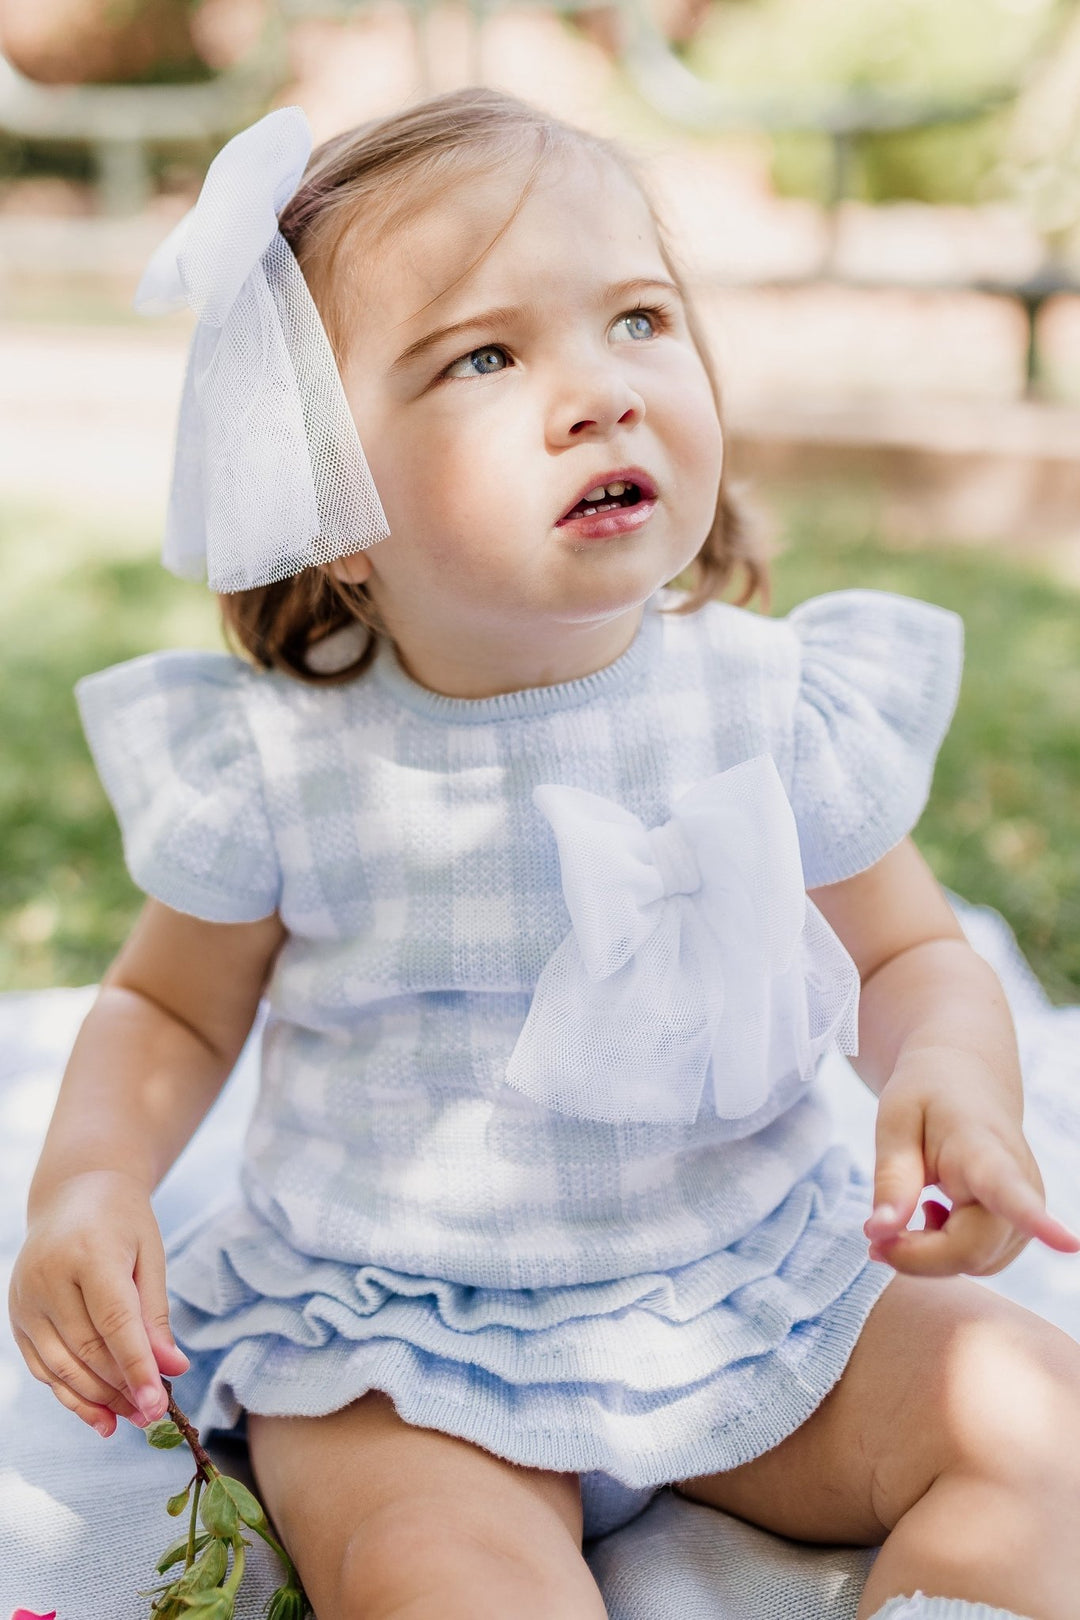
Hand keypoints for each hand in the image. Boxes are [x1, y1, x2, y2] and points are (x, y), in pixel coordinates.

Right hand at [8, 1170, 189, 1435]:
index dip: (137, 1366)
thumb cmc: (122, 1222)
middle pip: (87, 1349)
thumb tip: (173, 1370)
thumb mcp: (150, 1255)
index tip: (160, 1404)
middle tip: (154, 1416)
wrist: (74, 1192)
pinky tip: (99, 1414)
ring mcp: (25, 1298)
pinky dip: (69, 1395)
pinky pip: (42, 1366)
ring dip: (98, 1400)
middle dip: (122, 1389)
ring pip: (61, 1366)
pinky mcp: (16, 1314)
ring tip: (132, 1418)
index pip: (115, 1322)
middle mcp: (48, 1277)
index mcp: (88, 1253)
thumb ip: (157, 1313)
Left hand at [865, 1048, 1079, 1276]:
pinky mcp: (1022, 1223)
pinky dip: (945, 1251)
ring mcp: (1029, 1204)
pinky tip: (933, 1216)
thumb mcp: (894, 1121)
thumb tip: (881, 1235)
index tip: (1069, 1244)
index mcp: (982, 1148)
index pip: (1008, 1189)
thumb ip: (891, 1179)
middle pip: (972, 1251)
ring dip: (930, 1255)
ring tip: (908, 1211)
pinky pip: (980, 1260)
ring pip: (975, 1263)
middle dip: (917, 1257)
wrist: (966, 1077)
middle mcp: (1019, 1180)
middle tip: (874, 1237)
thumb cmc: (926, 1096)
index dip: (1034, 1220)